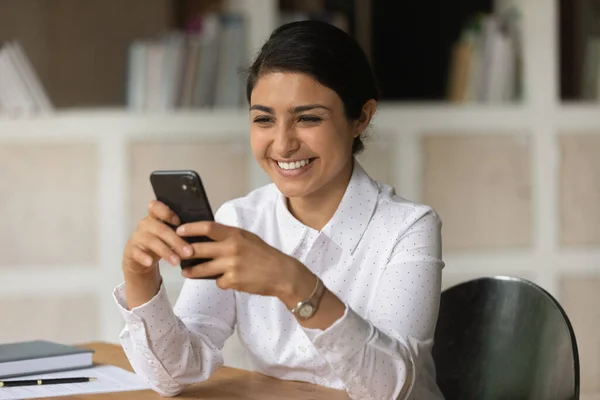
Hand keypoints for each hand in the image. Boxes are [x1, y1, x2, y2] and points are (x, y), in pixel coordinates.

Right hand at [122, 200, 193, 275]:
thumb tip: (199, 234)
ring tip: (177, 261)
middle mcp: (145, 225)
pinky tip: (150, 262)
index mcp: (155, 217)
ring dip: (165, 252)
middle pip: (160, 229)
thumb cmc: (160, 244)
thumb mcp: (169, 236)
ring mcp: (137, 237)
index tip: (179, 221)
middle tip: (189, 251)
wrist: (142, 260)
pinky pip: (137, 252)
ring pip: (151, 241)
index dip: (166, 212)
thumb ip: (179, 232)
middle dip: (176, 241)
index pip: (156, 207)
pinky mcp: (131, 250)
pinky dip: (144, 257)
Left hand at [176, 221, 315, 301]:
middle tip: (178, 253)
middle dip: (185, 252)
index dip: (190, 229)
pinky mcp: (233, 281)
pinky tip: (226, 280)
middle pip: (199, 249)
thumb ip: (230, 236)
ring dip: (192, 271)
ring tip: (186, 272)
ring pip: (202, 269)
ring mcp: (231, 266)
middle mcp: (232, 249)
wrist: (282, 274)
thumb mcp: (248, 238)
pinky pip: (218, 282)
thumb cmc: (264, 255)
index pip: (207, 228)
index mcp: (236, 235)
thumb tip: (208, 235)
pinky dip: (219, 281)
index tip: (179, 231)